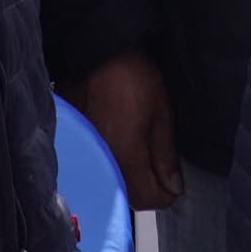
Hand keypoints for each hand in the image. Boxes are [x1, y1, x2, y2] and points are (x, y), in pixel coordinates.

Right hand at [73, 50, 183, 211]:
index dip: (166, 196)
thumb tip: (173, 187)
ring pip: (111, 182)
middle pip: (127, 196)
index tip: (174, 186)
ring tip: (144, 159)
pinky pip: (97, 166)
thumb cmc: (133, 79)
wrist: (97, 52)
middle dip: (148, 189)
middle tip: (162, 172)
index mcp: (125, 158)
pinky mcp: (76, 142)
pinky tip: (122, 150)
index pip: (147, 199)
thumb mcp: (161, 115)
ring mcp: (86, 153)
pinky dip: (113, 165)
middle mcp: (101, 163)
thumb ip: (166, 156)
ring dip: (130, 179)